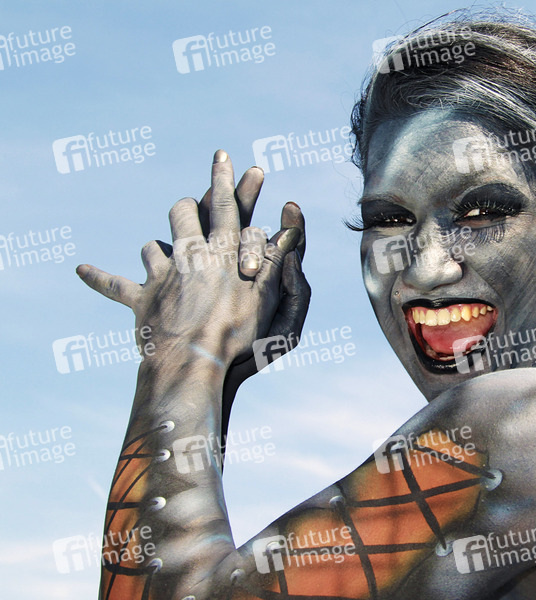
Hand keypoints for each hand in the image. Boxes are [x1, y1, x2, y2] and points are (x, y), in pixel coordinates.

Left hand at [75, 150, 310, 383]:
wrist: (194, 362)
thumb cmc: (239, 334)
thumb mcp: (271, 295)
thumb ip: (277, 258)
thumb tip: (289, 226)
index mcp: (223, 252)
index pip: (225, 205)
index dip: (225, 180)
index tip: (221, 156)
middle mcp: (190, 255)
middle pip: (182, 214)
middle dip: (186, 206)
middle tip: (189, 205)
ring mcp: (162, 276)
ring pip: (151, 247)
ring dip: (156, 248)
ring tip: (159, 253)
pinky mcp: (142, 299)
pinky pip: (114, 284)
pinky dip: (98, 276)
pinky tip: (80, 269)